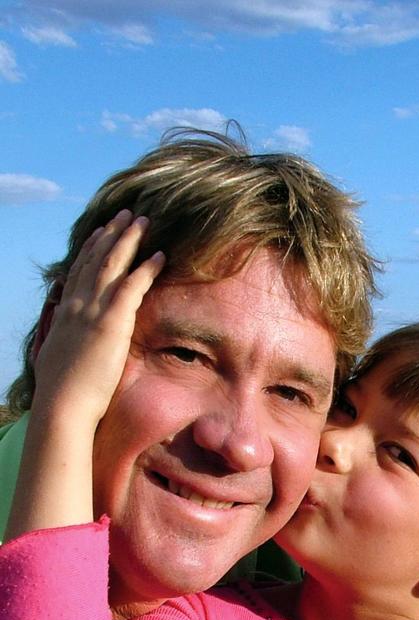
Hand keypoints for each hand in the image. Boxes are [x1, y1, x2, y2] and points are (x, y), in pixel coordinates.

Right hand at [32, 209, 163, 427]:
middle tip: (126, 215)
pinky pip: (132, 287)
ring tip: (144, 221)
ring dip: (129, 240)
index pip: (78, 272)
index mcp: (64, 313)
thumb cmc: (61, 392)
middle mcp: (76, 305)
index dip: (90, 249)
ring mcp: (92, 311)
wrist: (62, 404)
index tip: (101, 232)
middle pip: (95, 259)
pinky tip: (160, 256)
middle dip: (111, 234)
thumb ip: (63, 344)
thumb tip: (64, 344)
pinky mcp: (111, 322)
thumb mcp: (56, 358)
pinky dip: (146, 269)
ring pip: (112, 264)